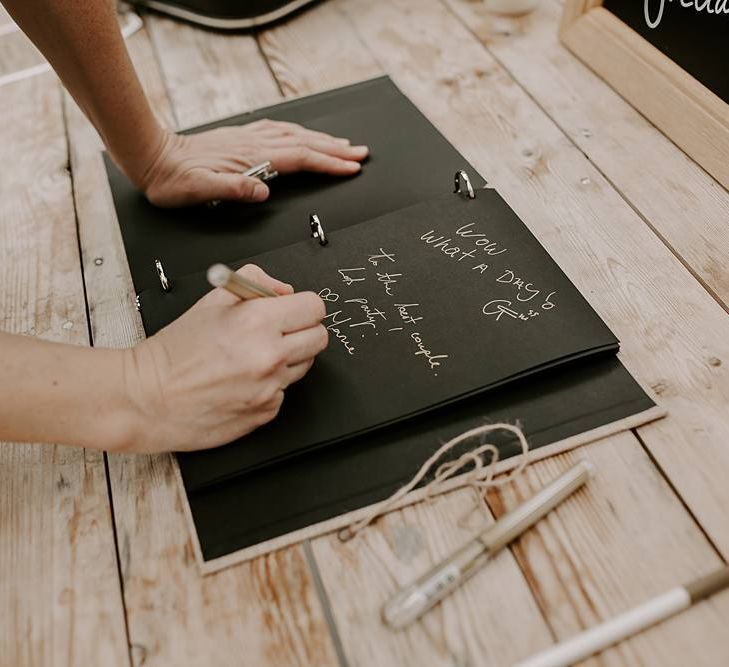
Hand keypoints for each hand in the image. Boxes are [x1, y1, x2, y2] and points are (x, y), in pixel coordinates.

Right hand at [121, 265, 327, 452]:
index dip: (302, 306)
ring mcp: (271, 387)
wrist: (148, 399)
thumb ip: (256, 283)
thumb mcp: (211, 300)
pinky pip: (284, 392)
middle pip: (319, 337)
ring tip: (252, 357)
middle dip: (302, 330)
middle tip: (277, 333)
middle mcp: (269, 356)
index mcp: (257, 322)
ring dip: (287, 359)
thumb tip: (284, 291)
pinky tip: (242, 381)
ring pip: (304, 365)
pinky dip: (270, 385)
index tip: (292, 310)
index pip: (314, 307)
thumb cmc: (174, 352)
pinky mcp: (266, 412)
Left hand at [138, 120, 368, 206]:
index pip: (301, 159)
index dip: (329, 163)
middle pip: (305, 144)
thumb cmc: (174, 181)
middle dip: (336, 149)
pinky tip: (304, 135)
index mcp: (251, 159)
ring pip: (296, 136)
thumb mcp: (199, 191)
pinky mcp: (241, 139)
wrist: (153, 158)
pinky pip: (280, 132)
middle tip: (361, 153)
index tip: (351, 167)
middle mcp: (254, 145)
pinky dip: (300, 133)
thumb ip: (233, 189)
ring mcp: (249, 139)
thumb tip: (263, 191)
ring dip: (323, 140)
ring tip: (344, 144)